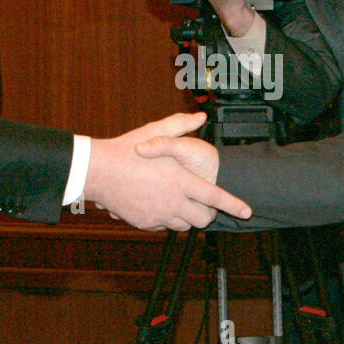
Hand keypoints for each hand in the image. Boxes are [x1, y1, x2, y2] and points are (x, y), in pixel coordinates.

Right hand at [83, 112, 245, 230]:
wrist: (97, 172)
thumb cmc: (126, 150)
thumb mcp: (155, 131)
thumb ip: (181, 125)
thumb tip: (201, 117)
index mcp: (181, 180)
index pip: (215, 198)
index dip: (233, 205)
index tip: (246, 211)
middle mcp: (173, 201)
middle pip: (203, 219)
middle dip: (207, 214)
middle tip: (201, 204)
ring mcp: (159, 214)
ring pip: (184, 226)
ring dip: (186, 217)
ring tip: (177, 202)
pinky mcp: (146, 223)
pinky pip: (164, 226)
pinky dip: (166, 218)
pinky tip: (157, 203)